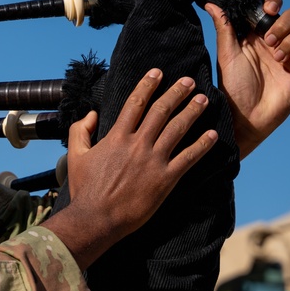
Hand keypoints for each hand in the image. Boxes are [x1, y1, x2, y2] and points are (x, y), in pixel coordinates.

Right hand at [43, 70, 217, 269]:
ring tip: (204, 99)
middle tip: (189, 81)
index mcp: (116, 137)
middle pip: (161, 111)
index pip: (135, 103)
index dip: (148, 85)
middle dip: (176, 93)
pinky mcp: (166, 179)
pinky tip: (213, 135)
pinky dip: (202, 145)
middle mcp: (138, 144)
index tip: (158, 72)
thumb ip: (80, 131)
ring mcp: (154, 161)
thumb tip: (91, 114)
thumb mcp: (75, 156)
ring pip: (178, 129)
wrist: (96, 218)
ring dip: (192, 112)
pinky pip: (189, 158)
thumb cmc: (85, 189)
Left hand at [206, 0, 289, 158]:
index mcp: (256, 34)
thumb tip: (211, 3)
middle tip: (269, 42)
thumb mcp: (227, 54)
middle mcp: (275, 40)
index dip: (274, 3)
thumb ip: (224, 27)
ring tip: (279, 57)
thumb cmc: (233, 87)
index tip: (268, 11)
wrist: (248, 116)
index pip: (272, 7)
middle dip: (285, 23)